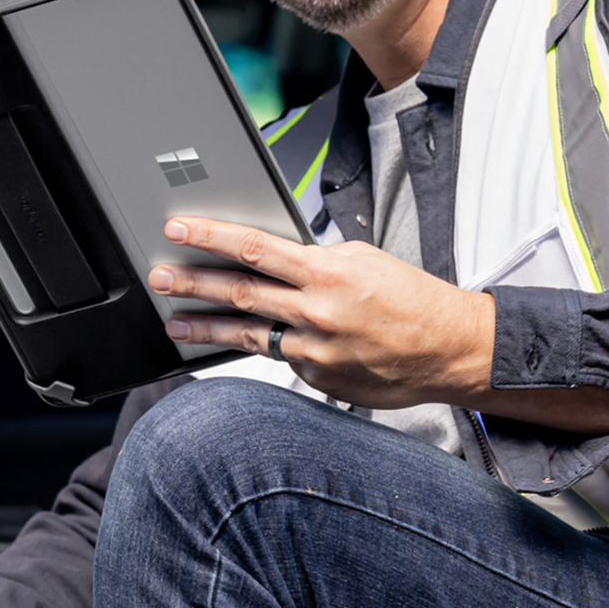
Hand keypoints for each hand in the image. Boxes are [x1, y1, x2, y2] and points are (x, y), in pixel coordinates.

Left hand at [152, 216, 493, 408]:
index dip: (211, 237)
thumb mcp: (364, 260)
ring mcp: (314, 349)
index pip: (256, 248)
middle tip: (159, 277)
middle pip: (239, 292)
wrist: (449, 350)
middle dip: (192, 283)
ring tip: (175, 323)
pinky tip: (242, 344)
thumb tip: (275, 259)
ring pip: (248, 334)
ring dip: (206, 327)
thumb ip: (316, 260)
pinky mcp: (318, 377)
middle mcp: (316, 311)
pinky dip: (263, 347)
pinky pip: (281, 358)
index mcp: (327, 272)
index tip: (180, 230)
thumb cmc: (412, 300)